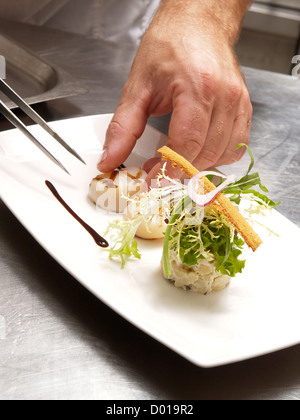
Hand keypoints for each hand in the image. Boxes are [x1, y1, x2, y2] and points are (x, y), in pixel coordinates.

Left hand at [98, 0, 252, 182]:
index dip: (168, 170)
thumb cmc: (170, 45)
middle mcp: (224, 97)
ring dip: (197, 166)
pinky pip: (236, 147)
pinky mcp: (244, 108)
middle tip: (157, 170)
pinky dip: (216, 157)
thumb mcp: (138, 85)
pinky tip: (198, 151)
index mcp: (197, 88)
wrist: (198, 22)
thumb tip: (110, 159)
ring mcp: (238, 103)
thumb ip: (123, 127)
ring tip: (175, 160)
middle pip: (204, 154)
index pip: (186, 145)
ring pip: (222, 155)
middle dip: (179, 171)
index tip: (152, 182)